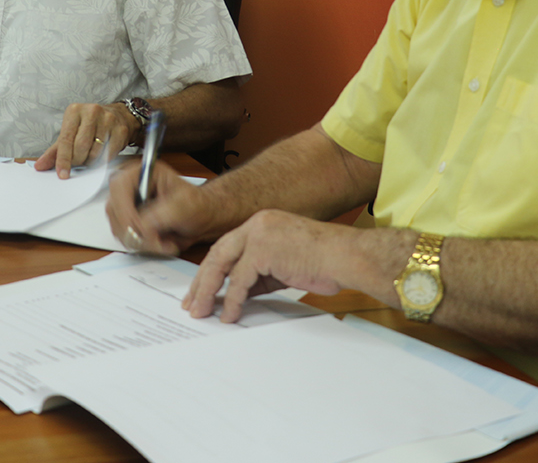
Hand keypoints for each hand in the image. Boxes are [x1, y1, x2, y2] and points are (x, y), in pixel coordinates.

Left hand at [35, 102, 134, 178]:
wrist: (117, 116)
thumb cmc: (89, 125)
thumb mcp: (70, 132)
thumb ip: (54, 151)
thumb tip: (40, 166)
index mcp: (74, 111)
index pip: (65, 139)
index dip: (63, 159)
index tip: (62, 174)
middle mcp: (91, 111)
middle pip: (80, 147)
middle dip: (77, 160)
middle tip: (77, 163)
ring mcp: (108, 119)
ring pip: (95, 152)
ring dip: (89, 161)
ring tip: (89, 156)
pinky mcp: (120, 130)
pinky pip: (108, 154)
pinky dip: (101, 160)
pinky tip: (100, 155)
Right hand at [105, 157, 212, 255]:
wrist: (200, 218)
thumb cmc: (196, 204)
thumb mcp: (183, 205)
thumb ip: (161, 214)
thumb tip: (142, 226)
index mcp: (143, 172)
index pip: (118, 187)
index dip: (125, 210)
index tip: (138, 227)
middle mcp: (131, 187)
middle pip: (114, 210)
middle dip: (135, 230)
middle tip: (157, 240)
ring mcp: (127, 206)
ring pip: (117, 227)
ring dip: (141, 240)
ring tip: (164, 241)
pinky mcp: (127, 223)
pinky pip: (124, 238)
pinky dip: (141, 245)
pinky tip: (159, 242)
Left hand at [183, 210, 361, 322]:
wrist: (345, 257)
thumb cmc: (324, 261)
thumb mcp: (283, 266)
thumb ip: (258, 275)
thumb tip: (237, 295)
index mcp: (261, 223)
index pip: (226, 247)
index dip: (210, 270)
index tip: (200, 289)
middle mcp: (256, 224)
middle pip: (217, 254)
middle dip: (201, 281)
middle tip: (191, 303)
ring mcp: (258, 234)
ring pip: (222, 265)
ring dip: (209, 292)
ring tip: (201, 312)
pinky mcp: (263, 250)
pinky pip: (239, 280)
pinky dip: (231, 300)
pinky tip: (228, 315)